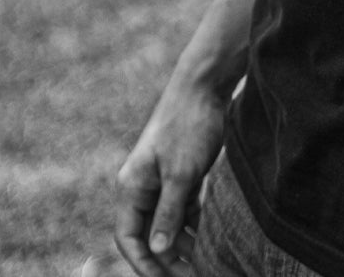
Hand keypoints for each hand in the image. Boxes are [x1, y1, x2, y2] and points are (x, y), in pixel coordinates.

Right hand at [115, 76, 228, 276]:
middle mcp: (144, 186)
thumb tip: (158, 250)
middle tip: (194, 276)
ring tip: (208, 263)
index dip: (144, 264)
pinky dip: (196, 225)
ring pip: (170, 224)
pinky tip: (213, 239)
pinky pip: (185, 209)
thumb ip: (168, 212)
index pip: (130, 238)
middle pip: (151, 235)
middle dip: (168, 259)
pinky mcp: (183, 174)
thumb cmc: (189, 125)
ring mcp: (164, 180)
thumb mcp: (181, 173)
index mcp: (133, 186)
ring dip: (185, 244)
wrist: (205, 85)